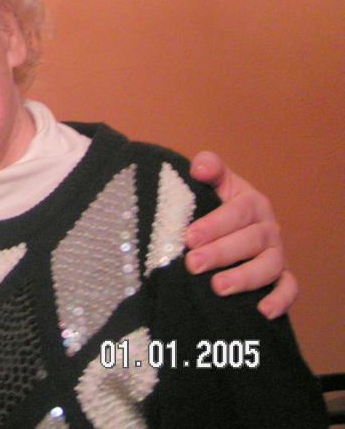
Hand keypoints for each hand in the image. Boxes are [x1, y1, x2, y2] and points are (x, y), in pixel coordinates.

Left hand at [184, 151, 296, 318]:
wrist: (227, 223)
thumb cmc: (215, 202)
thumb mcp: (214, 182)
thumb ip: (208, 167)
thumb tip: (200, 168)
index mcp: (251, 203)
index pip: (237, 212)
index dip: (214, 225)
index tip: (189, 237)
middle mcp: (268, 228)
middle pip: (249, 241)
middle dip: (221, 253)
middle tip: (193, 264)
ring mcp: (276, 253)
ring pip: (268, 266)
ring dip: (244, 278)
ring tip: (218, 287)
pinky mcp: (280, 275)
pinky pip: (288, 288)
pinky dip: (280, 300)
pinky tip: (262, 311)